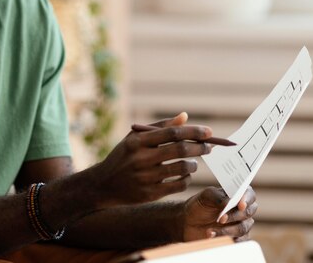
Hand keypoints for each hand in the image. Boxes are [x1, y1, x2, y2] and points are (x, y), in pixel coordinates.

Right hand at [88, 112, 212, 207]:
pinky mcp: (149, 194)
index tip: (209, 132)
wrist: (103, 184)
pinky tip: (185, 175)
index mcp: (137, 141)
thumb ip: (160, 127)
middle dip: (199, 147)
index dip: (193, 132)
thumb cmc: (123, 156)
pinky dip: (187, 179)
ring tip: (194, 162)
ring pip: (182, 168)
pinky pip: (178, 185)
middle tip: (208, 147)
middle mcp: (140, 159)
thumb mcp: (135, 138)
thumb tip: (185, 117)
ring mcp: (145, 177)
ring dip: (193, 164)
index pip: (172, 133)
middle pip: (180, 150)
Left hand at [182, 186, 256, 241]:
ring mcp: (241, 224)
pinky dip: (228, 241)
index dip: (247, 199)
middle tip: (221, 219)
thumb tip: (229, 202)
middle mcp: (242, 210)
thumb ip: (218, 197)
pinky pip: (240, 242)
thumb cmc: (200, 205)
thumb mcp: (205, 197)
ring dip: (227, 230)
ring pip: (242, 228)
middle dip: (235, 216)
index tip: (240, 204)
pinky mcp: (238, 238)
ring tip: (210, 231)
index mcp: (236, 195)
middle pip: (248, 212)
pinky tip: (215, 238)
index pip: (249, 194)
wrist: (190, 222)